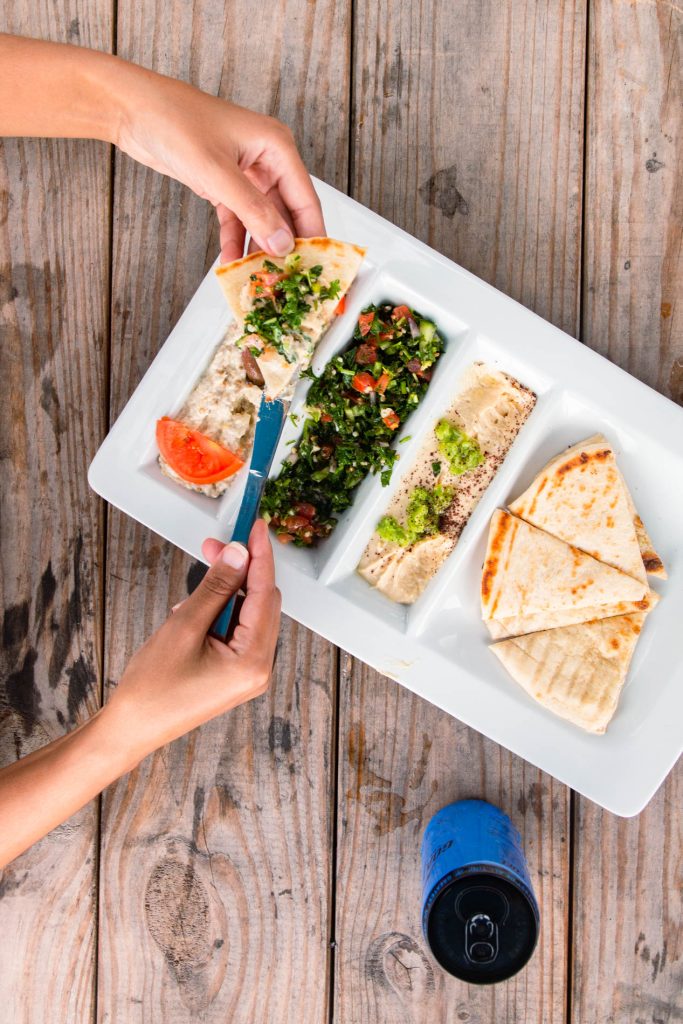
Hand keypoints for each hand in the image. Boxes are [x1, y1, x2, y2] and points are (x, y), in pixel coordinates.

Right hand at [104, 519, 280, 762]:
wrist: (131, 730)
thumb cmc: (152, 688)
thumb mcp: (184, 626)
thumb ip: (216, 587)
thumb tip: (239, 555)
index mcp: (253, 662)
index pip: (265, 594)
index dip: (260, 555)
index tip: (256, 526)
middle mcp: (259, 669)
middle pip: (262, 603)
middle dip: (241, 570)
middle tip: (215, 544)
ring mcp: (248, 673)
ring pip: (249, 615)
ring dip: (227, 591)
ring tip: (196, 583)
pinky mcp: (235, 674)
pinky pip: (237, 632)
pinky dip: (220, 613)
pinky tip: (193, 609)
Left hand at [113, 65, 325, 261]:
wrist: (133, 111)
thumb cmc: (175, 122)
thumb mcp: (218, 172)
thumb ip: (253, 211)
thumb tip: (281, 243)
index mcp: (276, 147)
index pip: (305, 200)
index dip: (312, 235)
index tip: (315, 266)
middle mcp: (266, 160)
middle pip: (285, 213)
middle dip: (283, 246)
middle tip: (285, 278)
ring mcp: (245, 174)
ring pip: (261, 220)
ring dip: (258, 247)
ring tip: (258, 276)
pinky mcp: (224, 185)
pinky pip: (237, 220)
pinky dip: (235, 240)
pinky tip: (232, 261)